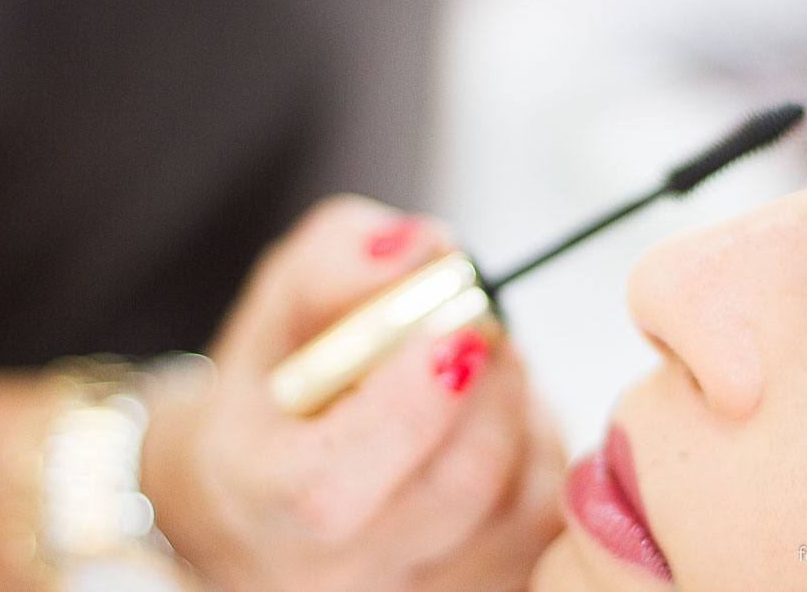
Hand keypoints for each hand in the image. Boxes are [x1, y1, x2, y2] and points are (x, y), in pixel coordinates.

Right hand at [141, 195, 564, 590]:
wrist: (279, 482)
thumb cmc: (281, 384)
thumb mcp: (282, 303)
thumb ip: (338, 262)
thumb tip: (424, 248)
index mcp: (260, 496)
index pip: (332, 487)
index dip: (406, 407)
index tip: (456, 327)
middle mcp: (333, 570)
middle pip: (454, 488)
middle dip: (492, 383)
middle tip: (483, 323)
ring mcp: (411, 591)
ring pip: (518, 503)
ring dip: (520, 410)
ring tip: (483, 364)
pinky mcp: (479, 588)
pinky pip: (546, 521)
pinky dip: (538, 450)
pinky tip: (496, 419)